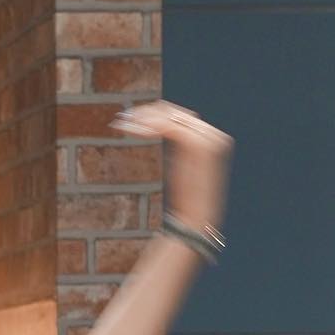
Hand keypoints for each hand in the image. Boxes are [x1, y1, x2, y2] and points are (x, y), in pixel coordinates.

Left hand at [111, 100, 232, 233]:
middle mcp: (212, 135)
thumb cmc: (184, 203)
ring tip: (123, 126)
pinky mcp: (198, 147)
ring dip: (145, 118)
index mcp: (209, 138)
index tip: (132, 119)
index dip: (155, 114)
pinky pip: (171, 128)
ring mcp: (208, 140)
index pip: (181, 116)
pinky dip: (150, 127)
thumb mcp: (181, 169)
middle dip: (147, 112)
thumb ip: (179, 149)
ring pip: (171, 117)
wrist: (192, 221)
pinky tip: (134, 132)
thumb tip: (159, 132)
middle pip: (176, 112)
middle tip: (122, 120)